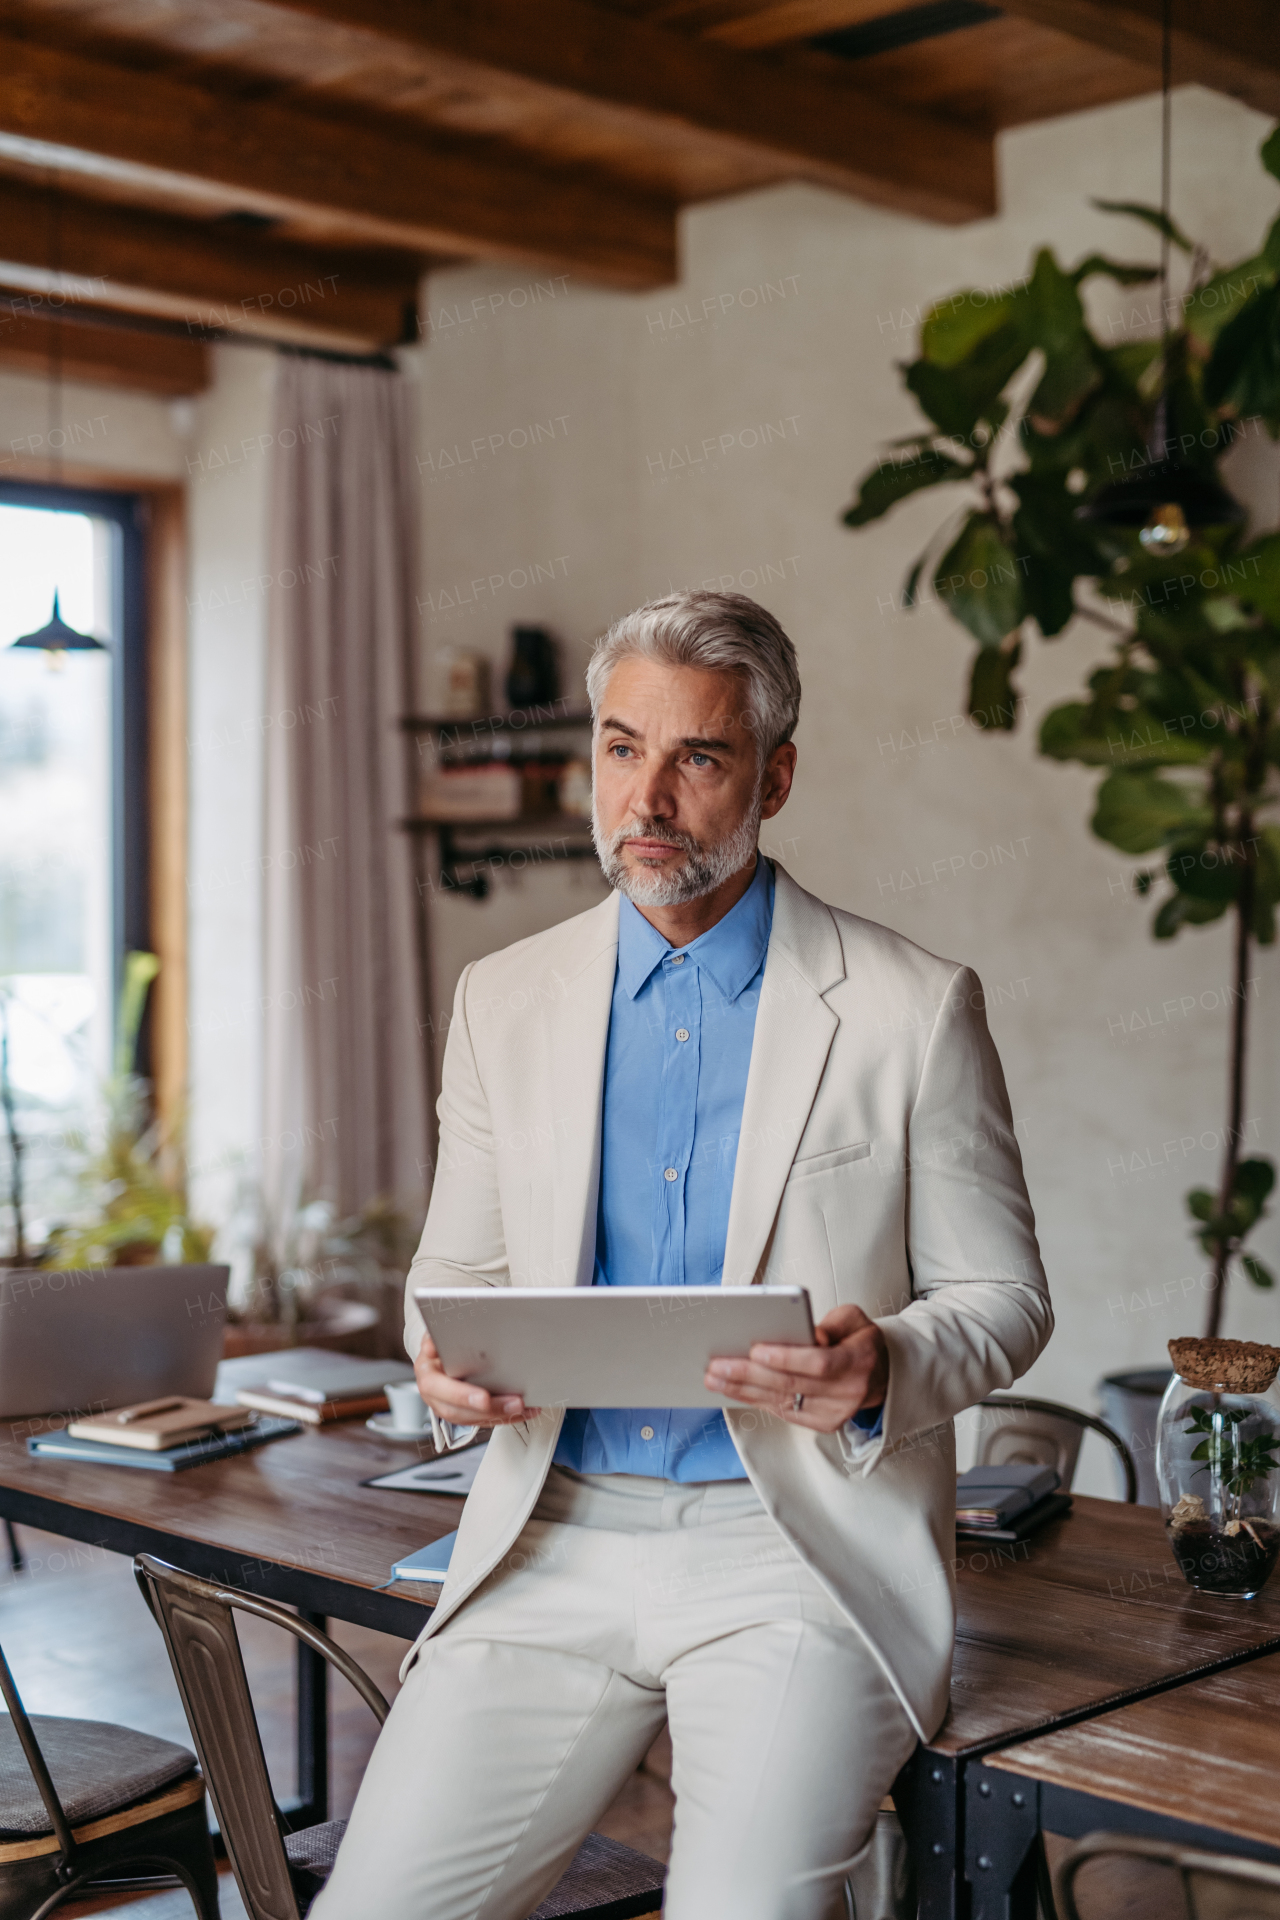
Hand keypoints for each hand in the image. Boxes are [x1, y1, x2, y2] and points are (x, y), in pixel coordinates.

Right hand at [413, 1330, 539, 1427]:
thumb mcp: (434, 1334)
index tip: (484, 1398)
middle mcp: (435, 1397)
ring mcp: (449, 1407)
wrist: (436, 1353)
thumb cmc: (440, 1343)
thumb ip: (435, 1337)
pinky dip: (507, 1417)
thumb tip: (433, 1344)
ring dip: (501, 1415)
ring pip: (475, 1419)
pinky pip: (486, 1420)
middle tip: (515, 1403)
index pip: (440, 1389)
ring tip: (524, 1406)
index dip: (462, 1395)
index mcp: (428, 1376)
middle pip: (461, 1410)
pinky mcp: (465, 1413)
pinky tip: (526, 1410)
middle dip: (490, 1409)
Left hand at [703, 1303, 887, 1432]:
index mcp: (858, 1362)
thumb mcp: (854, 1320)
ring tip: (715, 1378)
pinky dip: (756, 1400)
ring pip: (782, 1400)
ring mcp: (834, 1413)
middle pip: (792, 1384)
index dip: (786, 1358)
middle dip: (750, 1374)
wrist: (880, 1376)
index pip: (818, 1363)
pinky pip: (783, 1411)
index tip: (755, 1350)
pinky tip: (733, 1389)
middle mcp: (847, 1392)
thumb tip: (808, 1335)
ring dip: (744, 1390)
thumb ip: (832, 1323)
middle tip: (717, 1365)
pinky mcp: (822, 1423)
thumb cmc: (860, 1341)